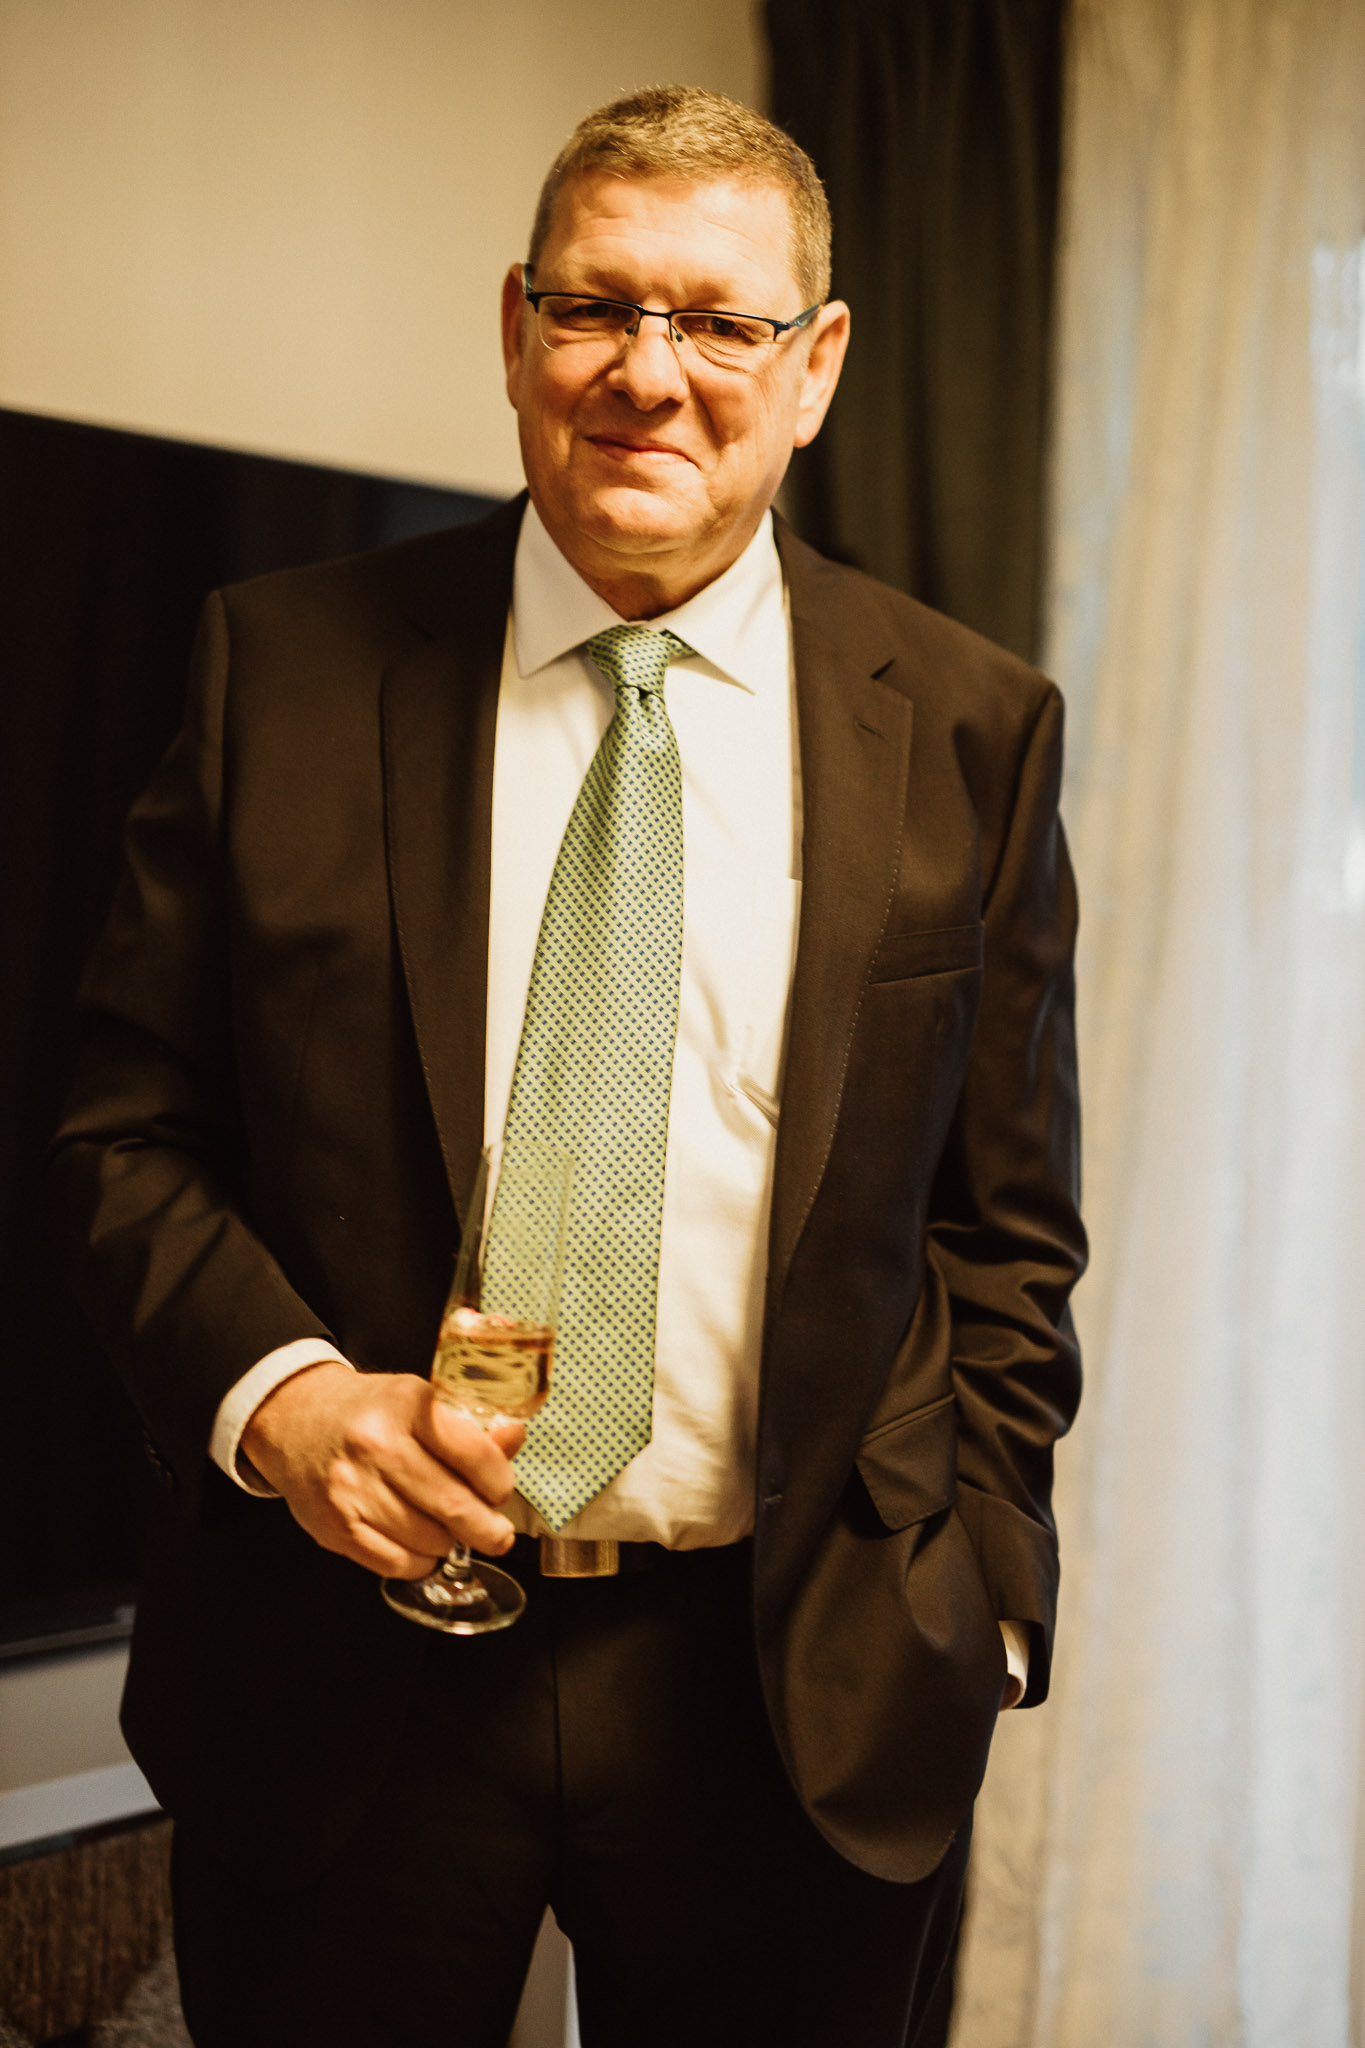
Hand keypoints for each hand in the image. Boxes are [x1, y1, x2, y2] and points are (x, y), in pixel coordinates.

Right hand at [240, 1362, 523, 1578]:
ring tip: (449, 1529)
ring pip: (429, 1540)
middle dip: (488, 1528)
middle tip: (498, 1535)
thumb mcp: (417, 1401)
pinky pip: (397, 1564)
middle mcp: (376, 1445)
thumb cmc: (368, 1412)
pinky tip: (420, 1543)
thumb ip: (470, 1427)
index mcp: (406, 1405)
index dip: (499, 1482)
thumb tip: (515, 1439)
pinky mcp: (335, 1527)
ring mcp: (352, 1489)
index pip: (474, 1454)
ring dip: (450, 1542)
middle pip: (454, 1506)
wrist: (296, 1419)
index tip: (502, 1490)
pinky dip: (420, 1561)